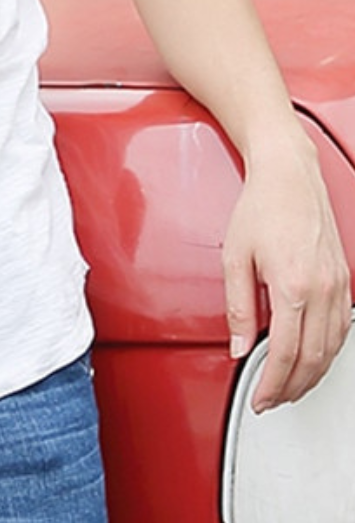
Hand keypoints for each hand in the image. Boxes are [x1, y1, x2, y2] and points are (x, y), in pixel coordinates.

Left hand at [223, 135, 350, 412]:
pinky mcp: (344, 280)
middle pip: (313, 358)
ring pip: (333, 348)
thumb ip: (237, 307)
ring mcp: (338, 285)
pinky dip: (328, 351)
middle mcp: (322, 290)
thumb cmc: (259, 209)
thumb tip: (238, 346)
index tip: (261, 398)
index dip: (272, 383)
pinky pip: (342, 328)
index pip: (284, 353)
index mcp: (292, 286)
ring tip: (289, 387)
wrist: (289, 177)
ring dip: (312, 374)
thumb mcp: (234, 257)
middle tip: (272, 400)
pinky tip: (313, 358)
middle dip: (292, 387)